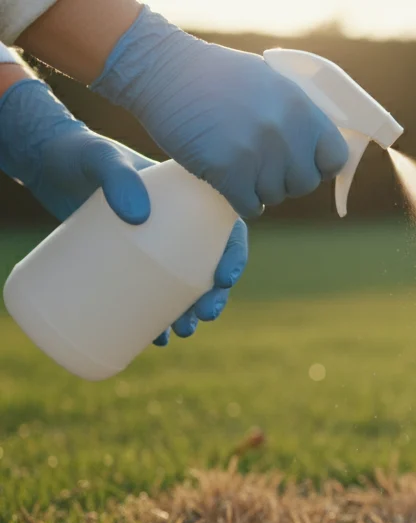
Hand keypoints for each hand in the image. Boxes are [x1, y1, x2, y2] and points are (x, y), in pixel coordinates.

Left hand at [0, 78, 247, 344]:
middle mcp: (176, 226)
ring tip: (182, 333)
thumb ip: (119, 178)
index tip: (223, 279)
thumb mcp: (102, 159)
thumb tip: (138, 217)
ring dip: (189, 314)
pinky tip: (157, 338)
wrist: (45, 164)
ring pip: (181, 287)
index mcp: (187, 198)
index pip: (225, 228)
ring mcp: (152, 246)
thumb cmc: (80, 155)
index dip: (234, 254)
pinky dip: (155, 318)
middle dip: (214, 297)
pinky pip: (149, 293)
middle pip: (208, 266)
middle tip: (205, 317)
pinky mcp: (126, 260)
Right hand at [91, 7, 347, 217]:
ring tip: (239, 169)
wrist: (162, 70)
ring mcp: (257, 152)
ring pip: (274, 196)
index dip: (319, 165)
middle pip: (303, 183)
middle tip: (260, 167)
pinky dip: (240, 202)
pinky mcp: (228, 171)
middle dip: (284, 180)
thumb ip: (296, 114)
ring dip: (257, 190)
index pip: (334, 156)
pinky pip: (248, 206)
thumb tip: (316, 145)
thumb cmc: (214, 75)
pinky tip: (228, 186)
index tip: (301, 164)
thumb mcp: (270, 82)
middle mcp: (285, 132)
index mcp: (301, 108)